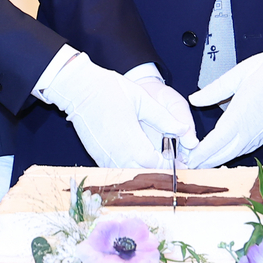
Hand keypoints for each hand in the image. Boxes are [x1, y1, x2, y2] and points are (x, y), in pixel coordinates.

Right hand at [41, 53, 187, 168]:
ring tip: (157, 162)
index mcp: (131, 140)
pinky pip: (117, 169)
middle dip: (160, 171)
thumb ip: (164, 118)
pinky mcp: (96, 156)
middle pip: (144, 173)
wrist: (78, 88)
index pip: (155, 164)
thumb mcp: (142, 100)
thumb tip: (184, 130)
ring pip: (129, 174)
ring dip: (144, 171)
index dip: (170, 166)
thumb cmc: (109, 89)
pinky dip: (129, 168)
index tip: (181, 164)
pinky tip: (137, 159)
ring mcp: (105, 156)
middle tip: (172, 164)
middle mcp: (117, 153)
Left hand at [185, 45, 262, 168]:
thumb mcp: (237, 74)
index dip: (200, 153)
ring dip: (215, 160)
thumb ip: (214, 90)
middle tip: (186, 164)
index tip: (187, 159)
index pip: (216, 141)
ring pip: (233, 154)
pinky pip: (243, 150)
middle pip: (223, 154)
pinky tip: (220, 155)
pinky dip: (229, 155)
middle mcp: (250, 130)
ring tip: (199, 163)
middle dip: (204, 161)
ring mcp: (258, 134)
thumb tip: (195, 99)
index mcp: (241, 115)